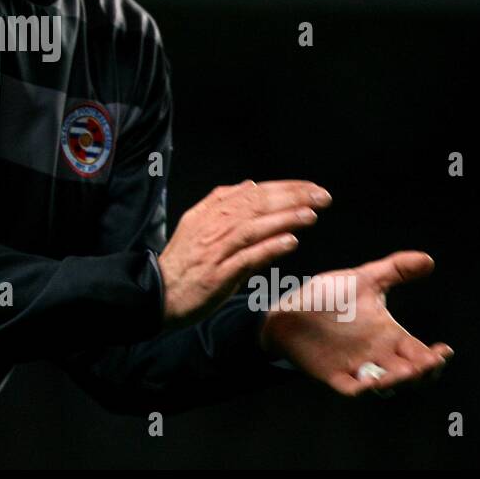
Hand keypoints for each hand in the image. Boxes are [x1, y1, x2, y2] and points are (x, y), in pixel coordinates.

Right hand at [158, 179, 331, 332]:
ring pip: (253, 228)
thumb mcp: (197, 224)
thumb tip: (250, 185)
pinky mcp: (218, 274)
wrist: (157, 294)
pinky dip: (269, 248)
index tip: (310, 187)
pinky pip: (247, 257)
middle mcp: (212, 227)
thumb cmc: (183, 262)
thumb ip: (222, 204)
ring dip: (284, 219)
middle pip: (256, 205)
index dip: (283, 187)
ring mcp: (215, 250)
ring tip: (311, 214)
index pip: (252, 192)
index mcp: (209, 212)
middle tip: (322, 196)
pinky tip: (290, 242)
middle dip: (292, 198)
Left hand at [259, 250, 453, 396]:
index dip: (435, 356)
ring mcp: (355, 368)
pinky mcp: (332, 374)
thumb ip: (394, 270)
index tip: (443, 349)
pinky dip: (361, 389)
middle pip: (409, 374)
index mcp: (388, 336)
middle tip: (427, 364)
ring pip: (384, 385)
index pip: (419, 353)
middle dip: (421, 372)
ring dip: (396, 382)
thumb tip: (428, 259)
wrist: (289, 310)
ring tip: (404, 372)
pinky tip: (369, 383)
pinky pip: (350, 388)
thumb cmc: (329, 297)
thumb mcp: (363, 280)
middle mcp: (376, 356)